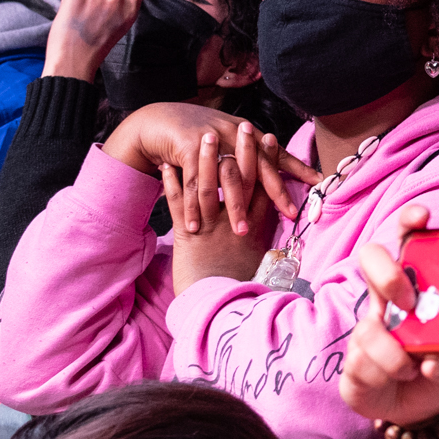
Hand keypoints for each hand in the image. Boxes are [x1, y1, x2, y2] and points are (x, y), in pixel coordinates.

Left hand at [42, 0, 157, 80]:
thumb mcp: (114, 27)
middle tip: (92, 19)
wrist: (73, 62)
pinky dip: (69, 0)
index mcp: (131, 11)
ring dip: (81, 0)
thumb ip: (113, 7)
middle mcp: (118, 1)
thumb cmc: (92, 48)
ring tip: (80, 22)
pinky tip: (71, 16)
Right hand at [103, 103, 318, 233]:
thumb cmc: (198, 134)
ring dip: (233, 207)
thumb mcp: (229, 140)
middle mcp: (233, 133)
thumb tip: (279, 171)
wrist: (159, 119)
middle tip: (289, 214)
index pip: (276, 154)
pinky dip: (193, 206)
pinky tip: (197, 226)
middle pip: (258, 166)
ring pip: (227, 178)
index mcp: (246, 133)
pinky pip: (192, 182)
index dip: (296, 168)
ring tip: (240, 232)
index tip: (318, 182)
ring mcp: (211, 139)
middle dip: (274, 192)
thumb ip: (252, 155)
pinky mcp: (186, 147)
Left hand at [167, 129, 279, 293]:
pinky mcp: (189, 237)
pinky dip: (172, 184)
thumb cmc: (240, 289)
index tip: (269, 138)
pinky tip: (165, 166)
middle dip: (243, 150)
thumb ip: (264, 240)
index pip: (265, 186)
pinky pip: (178, 204)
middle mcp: (237, 223)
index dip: (267, 160)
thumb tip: (273, 228)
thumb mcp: (258, 262)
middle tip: (245, 126)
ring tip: (204, 136)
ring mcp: (213, 228)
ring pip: (211, 186)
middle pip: (242, 178)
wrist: (220, 312)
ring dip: (207, 158)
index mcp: (256, 227)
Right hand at [339, 204, 438, 426]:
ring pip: (368, 327)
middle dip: (387, 274)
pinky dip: (386, 375)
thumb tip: (436, 358)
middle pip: (370, 259)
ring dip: (394, 354)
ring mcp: (366, 329)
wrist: (418, 407)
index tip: (423, 217)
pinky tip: (401, 380)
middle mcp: (386, 300)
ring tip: (413, 369)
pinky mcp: (353, 362)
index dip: (409, 222)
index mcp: (415, 287)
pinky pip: (361, 362)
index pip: (407, 242)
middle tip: (409, 302)